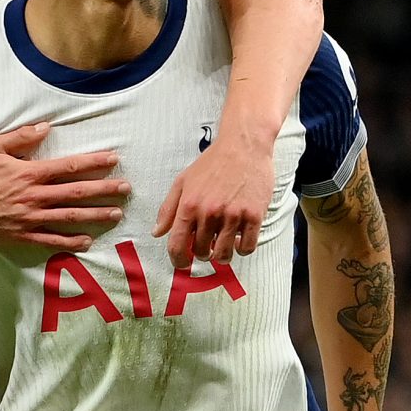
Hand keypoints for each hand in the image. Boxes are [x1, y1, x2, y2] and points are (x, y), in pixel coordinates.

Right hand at [0, 122, 126, 250]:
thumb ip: (21, 137)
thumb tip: (46, 128)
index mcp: (29, 173)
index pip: (69, 167)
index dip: (93, 162)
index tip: (113, 159)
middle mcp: (34, 197)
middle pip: (76, 193)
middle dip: (104, 190)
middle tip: (126, 189)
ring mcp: (29, 218)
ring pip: (69, 217)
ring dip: (95, 215)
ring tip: (116, 213)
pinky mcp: (22, 235)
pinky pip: (51, 240)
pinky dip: (70, 241)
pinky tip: (88, 241)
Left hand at [155, 127, 270, 267]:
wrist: (244, 146)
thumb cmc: (213, 163)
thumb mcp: (183, 181)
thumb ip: (168, 209)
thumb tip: (157, 232)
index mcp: (189, 205)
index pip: (177, 245)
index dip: (177, 260)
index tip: (182, 263)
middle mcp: (209, 212)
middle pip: (201, 251)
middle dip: (202, 253)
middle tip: (207, 245)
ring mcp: (233, 215)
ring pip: (223, 254)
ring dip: (221, 255)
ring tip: (223, 246)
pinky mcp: (254, 216)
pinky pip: (246, 247)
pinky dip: (242, 249)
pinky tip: (239, 239)